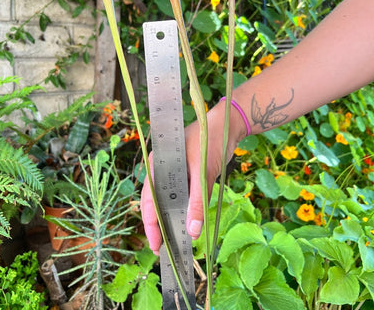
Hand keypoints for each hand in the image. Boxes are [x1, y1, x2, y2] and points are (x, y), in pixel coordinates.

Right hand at [141, 100, 243, 253]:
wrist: (227, 125)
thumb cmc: (209, 141)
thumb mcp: (202, 172)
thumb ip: (197, 201)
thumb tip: (192, 232)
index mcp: (158, 165)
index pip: (149, 199)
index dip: (151, 224)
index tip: (156, 245)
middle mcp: (163, 170)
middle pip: (157, 202)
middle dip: (160, 226)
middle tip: (165, 249)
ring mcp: (175, 173)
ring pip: (170, 201)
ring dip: (173, 219)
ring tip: (176, 240)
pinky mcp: (188, 175)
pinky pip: (183, 196)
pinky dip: (185, 209)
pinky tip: (188, 223)